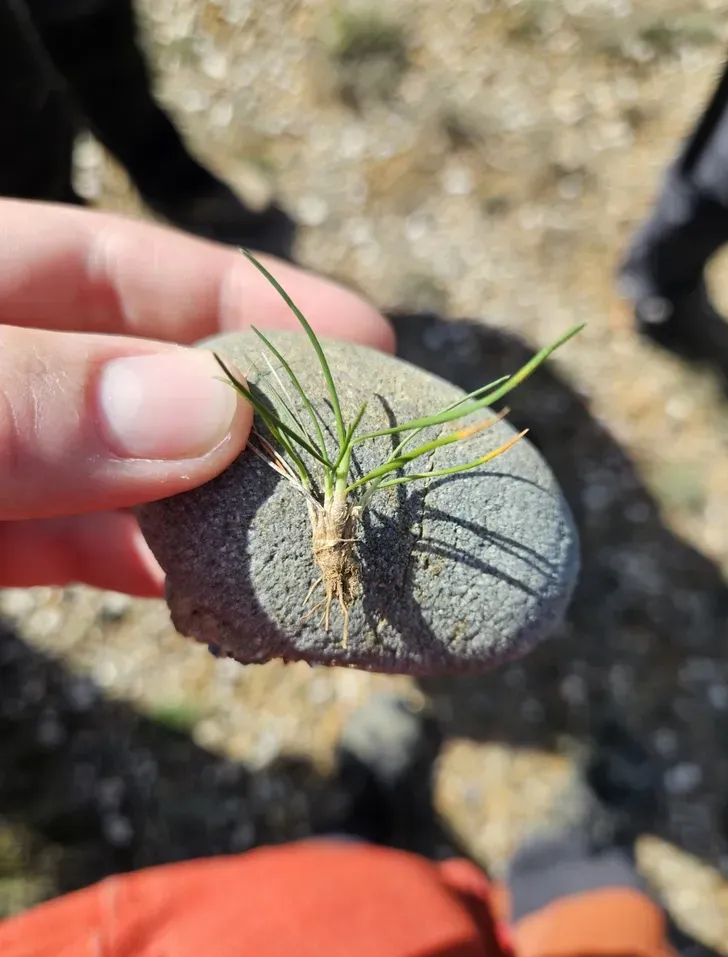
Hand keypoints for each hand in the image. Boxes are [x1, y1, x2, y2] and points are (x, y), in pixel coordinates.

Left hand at [0, 200, 393, 596]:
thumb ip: (32, 403)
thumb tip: (220, 411)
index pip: (108, 265)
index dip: (237, 295)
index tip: (361, 333)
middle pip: (132, 372)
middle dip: (239, 409)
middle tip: (354, 448)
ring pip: (110, 471)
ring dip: (204, 505)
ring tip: (304, 530)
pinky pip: (65, 549)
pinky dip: (135, 566)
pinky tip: (208, 588)